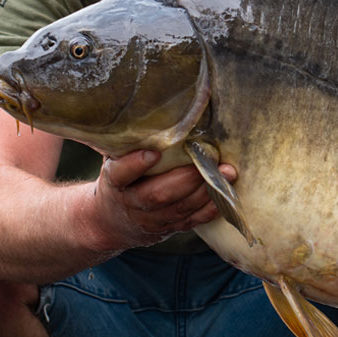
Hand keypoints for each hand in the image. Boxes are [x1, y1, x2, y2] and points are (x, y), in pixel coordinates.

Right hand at [91, 149, 237, 249]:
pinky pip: (191, 222)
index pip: (120, 174)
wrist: (111, 221)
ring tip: (226, 173)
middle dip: (186, 179)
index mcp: (115, 182)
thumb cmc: (120, 179)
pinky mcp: (168, 228)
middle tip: (208, 161)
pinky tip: (225, 195)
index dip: (135, 164)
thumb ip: (128, 142)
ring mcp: (151, 220)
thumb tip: (148, 107)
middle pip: (157, 195)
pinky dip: (210, 209)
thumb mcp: (114, 160)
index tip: (153, 152)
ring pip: (178, 209)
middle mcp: (132, 203)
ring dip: (205, 192)